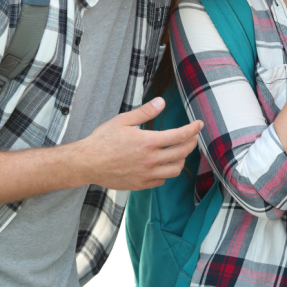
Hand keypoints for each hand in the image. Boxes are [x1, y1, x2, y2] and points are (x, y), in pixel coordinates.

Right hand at [75, 96, 200, 190]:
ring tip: (180, 151)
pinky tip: (163, 164)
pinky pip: (162, 180)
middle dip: (191, 143)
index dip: (193, 129)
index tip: (199, 124)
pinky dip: (167, 172)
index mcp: (148, 142)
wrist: (87, 163)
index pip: (179, 136)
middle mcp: (150, 160)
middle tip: (193, 137)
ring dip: (181, 160)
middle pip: (182, 153)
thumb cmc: (102, 140)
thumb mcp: (123, 120)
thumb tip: (161, 102)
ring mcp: (146, 174)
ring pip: (175, 170)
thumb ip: (145, 112)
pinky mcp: (140, 184)